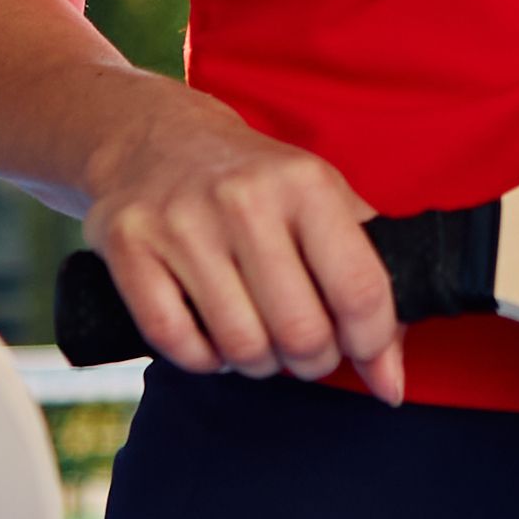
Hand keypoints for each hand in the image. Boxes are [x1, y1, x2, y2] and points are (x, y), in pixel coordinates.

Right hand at [73, 95, 406, 401]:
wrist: (154, 136)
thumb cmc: (255, 182)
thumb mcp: (324, 202)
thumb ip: (368, 283)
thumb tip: (389, 381)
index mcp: (305, 183)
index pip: (360, 290)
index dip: (372, 343)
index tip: (366, 355)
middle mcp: (244, 199)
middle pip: (302, 332)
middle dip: (312, 361)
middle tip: (306, 349)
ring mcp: (181, 223)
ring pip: (241, 347)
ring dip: (258, 363)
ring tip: (260, 339)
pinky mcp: (129, 246)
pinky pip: (177, 344)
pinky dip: (204, 359)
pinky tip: (213, 338)